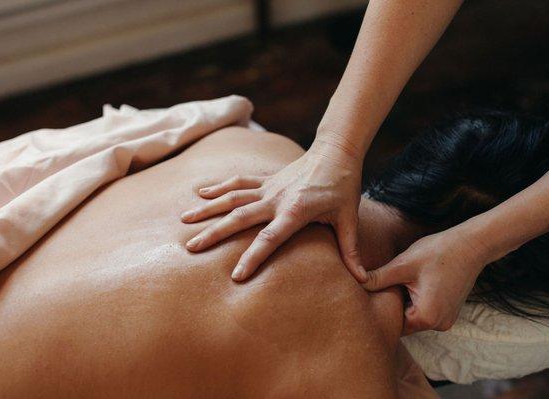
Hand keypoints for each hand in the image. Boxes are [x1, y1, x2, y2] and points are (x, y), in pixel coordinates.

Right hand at [181, 142, 366, 282]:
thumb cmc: (344, 186)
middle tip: (191, 247)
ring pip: (232, 198)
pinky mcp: (267, 179)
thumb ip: (351, 250)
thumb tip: (364, 279)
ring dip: (208, 208)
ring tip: (184, 220)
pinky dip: (219, 186)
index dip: (253, 258)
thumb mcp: (349, 219)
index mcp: (296, 211)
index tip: (236, 276)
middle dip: (215, 233)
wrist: (336, 151)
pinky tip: (200, 192)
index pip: (270, 238)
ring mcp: (269, 187)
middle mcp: (276, 198)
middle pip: (240, 217)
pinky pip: (239, 182)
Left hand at [363, 226, 489, 334]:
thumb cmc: (438, 252)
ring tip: (397, 281)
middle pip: (402, 321)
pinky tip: (412, 281)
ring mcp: (446, 319)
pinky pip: (425, 310)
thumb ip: (378, 278)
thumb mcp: (403, 265)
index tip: (369, 295)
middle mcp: (438, 325)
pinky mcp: (449, 311)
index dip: (379, 309)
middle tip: (379, 284)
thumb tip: (354, 281)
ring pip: (413, 315)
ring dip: (404, 301)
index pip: (392, 323)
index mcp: (426, 317)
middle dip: (391, 304)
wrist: (472, 244)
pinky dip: (415, 299)